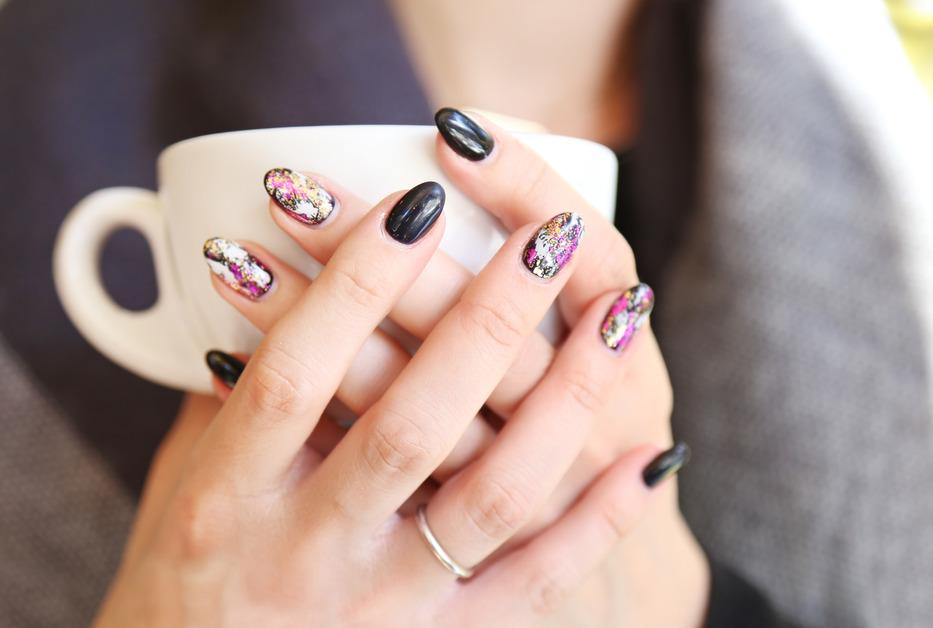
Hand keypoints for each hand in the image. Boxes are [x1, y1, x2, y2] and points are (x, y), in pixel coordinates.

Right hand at [97, 179, 687, 625]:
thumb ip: (233, 396)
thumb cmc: (187, 581)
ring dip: (566, 395)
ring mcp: (382, 605)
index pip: (293, 373)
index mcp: (223, 503)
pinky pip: (535, 583)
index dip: (354, 282)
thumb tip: (277, 281)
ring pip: (492, 495)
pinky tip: (651, 459)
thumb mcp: (179, 489)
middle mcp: (306, 554)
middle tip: (546, 235)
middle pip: (410, 422)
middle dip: (487, 316)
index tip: (416, 203)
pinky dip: (599, 522)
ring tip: (623, 311)